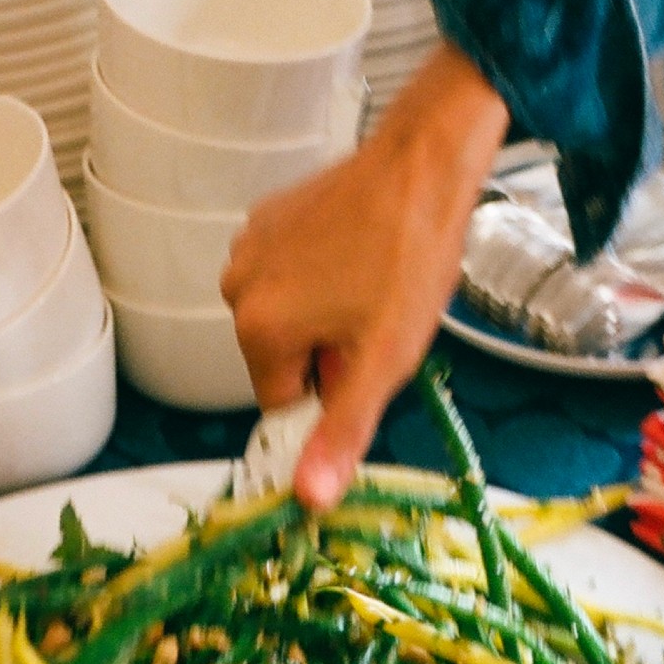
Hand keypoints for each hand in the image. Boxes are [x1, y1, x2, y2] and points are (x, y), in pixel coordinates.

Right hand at [221, 44, 509, 511]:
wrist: (424, 166)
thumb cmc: (409, 258)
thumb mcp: (383, 362)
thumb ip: (341, 432)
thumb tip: (308, 497)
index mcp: (258, 329)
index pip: (282, 401)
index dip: (332, 390)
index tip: (366, 361)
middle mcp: (239, 286)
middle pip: (283, 357)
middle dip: (328, 352)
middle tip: (378, 321)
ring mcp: (251, 245)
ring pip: (289, 315)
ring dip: (328, 314)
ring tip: (373, 284)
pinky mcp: (270, 217)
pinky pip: (291, 273)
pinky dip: (322, 274)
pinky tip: (361, 255)